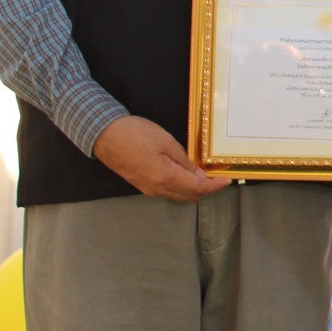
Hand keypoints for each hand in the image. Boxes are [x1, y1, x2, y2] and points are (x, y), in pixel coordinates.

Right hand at [93, 115, 229, 201]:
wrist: (104, 134)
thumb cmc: (135, 134)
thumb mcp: (166, 142)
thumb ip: (185, 161)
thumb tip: (200, 175)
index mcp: (164, 177)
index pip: (197, 188)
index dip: (214, 186)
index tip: (227, 180)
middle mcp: (156, 189)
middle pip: (189, 196)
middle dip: (206, 189)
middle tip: (218, 178)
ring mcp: (147, 189)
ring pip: (178, 196)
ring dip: (194, 189)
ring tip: (205, 176)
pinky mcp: (141, 185)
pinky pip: (167, 191)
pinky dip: (181, 187)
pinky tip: (186, 175)